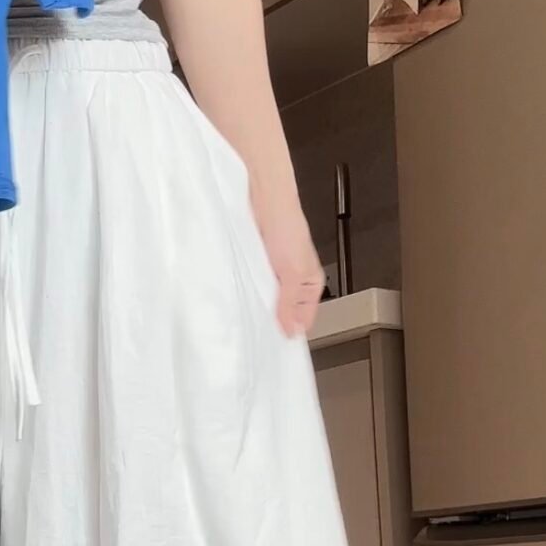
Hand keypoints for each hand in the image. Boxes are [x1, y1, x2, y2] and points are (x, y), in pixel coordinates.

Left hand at [253, 193, 323, 338]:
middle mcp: (291, 282)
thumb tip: (290, 332)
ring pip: (264, 300)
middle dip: (270, 321)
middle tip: (255, 337)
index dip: (290, 332)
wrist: (263, 197)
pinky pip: (249, 286)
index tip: (274, 349)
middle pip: (282, 312)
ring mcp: (271, 274)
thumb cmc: (286, 225)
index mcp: (310, 285)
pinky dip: (243, 292)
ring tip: (244, 319)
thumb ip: (290, 304)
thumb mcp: (294, 273)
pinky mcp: (253, 265)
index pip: (303, 319)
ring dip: (254, 306)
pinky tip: (236, 299)